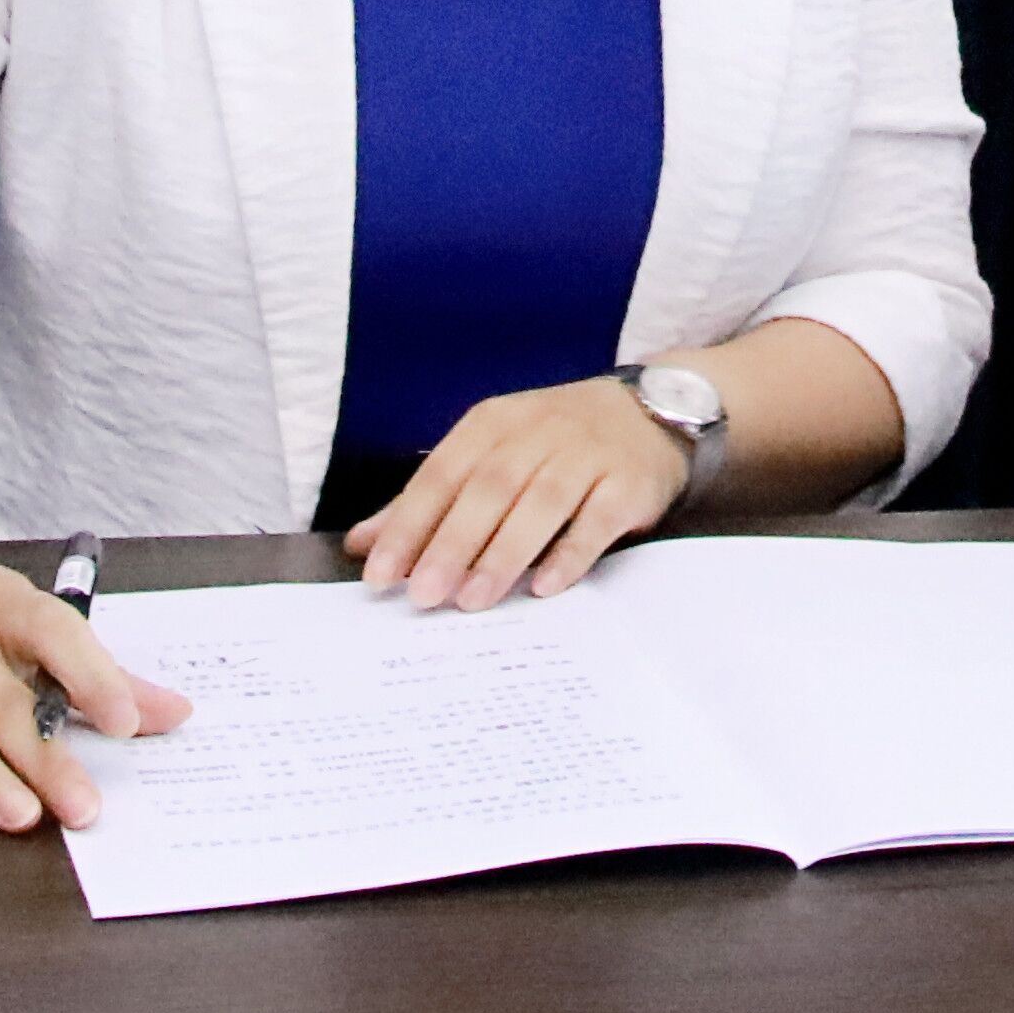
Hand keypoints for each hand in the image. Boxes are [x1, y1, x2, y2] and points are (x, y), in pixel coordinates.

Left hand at [345, 378, 696, 608]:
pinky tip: (544, 587)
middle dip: (450, 544)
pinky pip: (596, 521)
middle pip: (487, 489)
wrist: (650, 412)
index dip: (409, 523)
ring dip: (502, 554)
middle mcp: (538, 432)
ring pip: (538, 504)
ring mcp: (586, 456)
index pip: (441, 474)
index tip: (380, 573)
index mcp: (493, 424)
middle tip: (422, 597)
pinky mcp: (627, 483)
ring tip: (471, 601)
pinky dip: (569, 554)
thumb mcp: (489, 453)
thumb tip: (362, 543)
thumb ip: (430, 498)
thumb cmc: (554, 442)